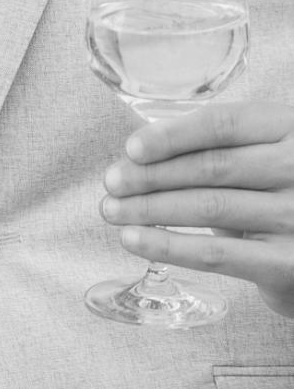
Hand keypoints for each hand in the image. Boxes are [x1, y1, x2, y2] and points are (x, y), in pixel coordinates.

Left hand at [101, 102, 293, 319]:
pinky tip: (135, 240)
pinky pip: (216, 255)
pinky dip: (167, 246)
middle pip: (211, 166)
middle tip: (112, 183)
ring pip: (208, 207)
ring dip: (150, 209)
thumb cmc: (275, 194)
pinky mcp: (287, 263)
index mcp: (289, 128)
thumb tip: (135, 156)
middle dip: (151, 175)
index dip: (172, 135)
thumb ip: (213, 148)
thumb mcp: (258, 157)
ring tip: (113, 210)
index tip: (132, 148)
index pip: (223, 124)